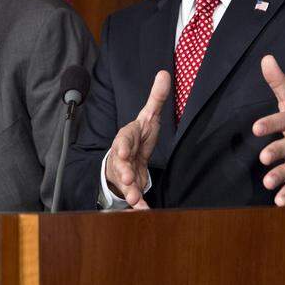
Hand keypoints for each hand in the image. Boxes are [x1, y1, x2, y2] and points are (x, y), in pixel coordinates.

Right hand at [105, 70, 170, 208]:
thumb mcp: (148, 116)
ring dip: (130, 191)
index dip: (123, 145)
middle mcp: (121, 156)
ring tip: (136, 200)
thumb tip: (165, 72)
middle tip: (128, 178)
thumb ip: (156, 98)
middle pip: (120, 163)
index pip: (123, 139)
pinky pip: (133, 196)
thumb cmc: (138, 136)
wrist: (126, 158)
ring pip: (124, 182)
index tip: (124, 151)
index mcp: (127, 137)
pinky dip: (139, 205)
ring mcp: (123, 172)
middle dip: (123, 171)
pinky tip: (144, 211)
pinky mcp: (130, 186)